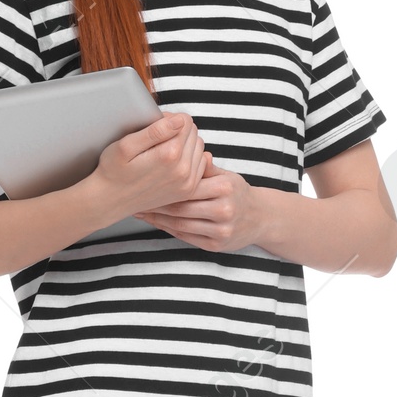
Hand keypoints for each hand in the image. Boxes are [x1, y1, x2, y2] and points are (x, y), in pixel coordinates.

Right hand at [92, 111, 210, 216]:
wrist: (110, 201)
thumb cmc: (113, 171)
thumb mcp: (126, 145)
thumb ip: (155, 131)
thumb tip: (180, 120)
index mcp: (169, 155)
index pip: (185, 121)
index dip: (169, 118)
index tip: (155, 126)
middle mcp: (183, 171)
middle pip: (193, 133)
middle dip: (178, 130)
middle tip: (157, 139)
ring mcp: (187, 183)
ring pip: (199, 148)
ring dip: (185, 144)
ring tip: (163, 150)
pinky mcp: (188, 191)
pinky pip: (201, 165)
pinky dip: (190, 159)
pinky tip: (172, 162)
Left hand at [134, 167, 267, 251]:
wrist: (261, 218)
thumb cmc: (238, 192)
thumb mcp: (227, 175)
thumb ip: (205, 168)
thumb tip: (186, 151)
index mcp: (225, 188)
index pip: (187, 186)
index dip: (164, 186)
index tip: (145, 182)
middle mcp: (224, 210)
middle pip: (181, 207)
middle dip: (156, 204)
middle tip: (136, 199)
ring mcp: (221, 230)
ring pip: (181, 224)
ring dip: (158, 219)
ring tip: (141, 211)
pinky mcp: (216, 245)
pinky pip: (186, 236)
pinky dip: (169, 229)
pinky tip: (156, 222)